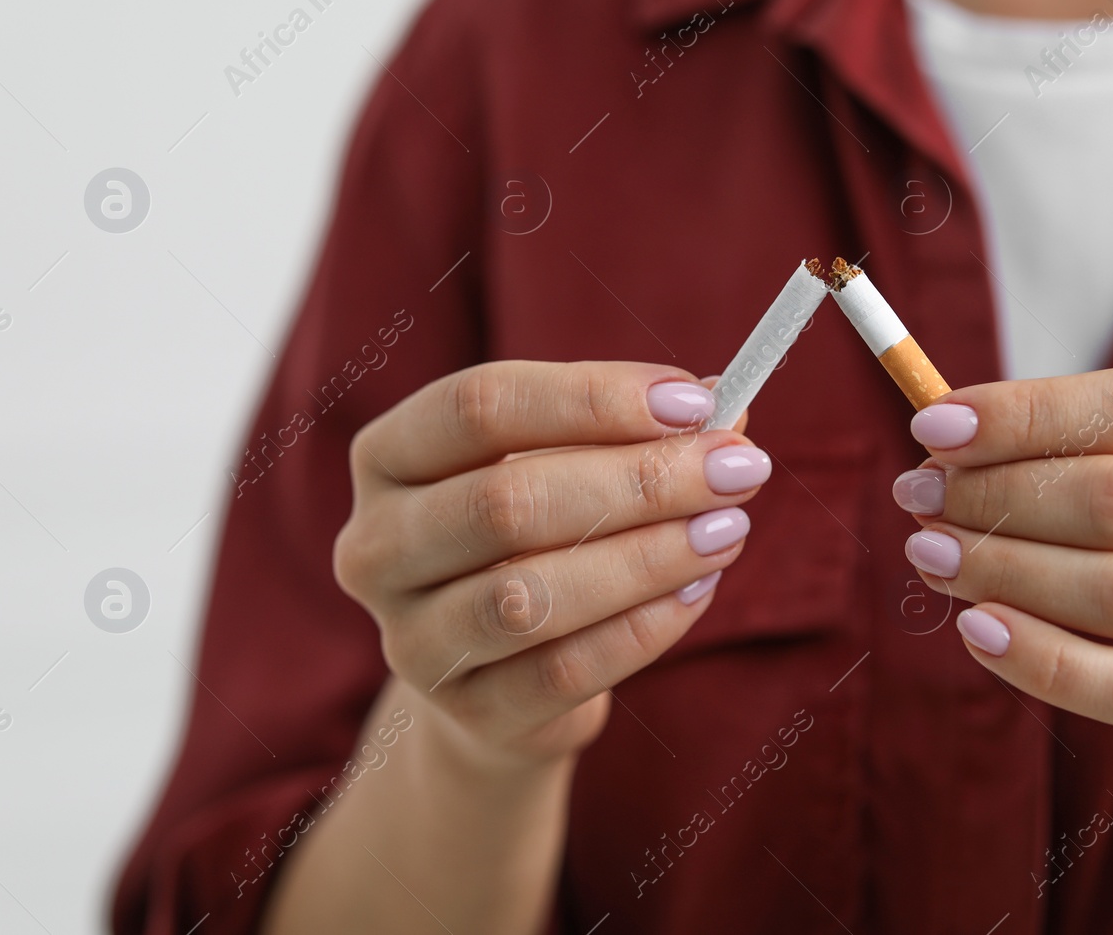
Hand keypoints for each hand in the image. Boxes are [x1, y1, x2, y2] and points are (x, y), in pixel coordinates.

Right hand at [334, 360, 766, 769]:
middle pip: (506, 502)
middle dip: (639, 481)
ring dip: (646, 557)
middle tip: (735, 468)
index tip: (695, 401)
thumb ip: (634, 432)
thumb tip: (728, 401)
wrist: (499, 675)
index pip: (478, 406)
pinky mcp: (466, 713)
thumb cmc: (537, 539)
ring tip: (727, 530)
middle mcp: (376, 546)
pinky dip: (641, 628)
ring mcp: (411, 640)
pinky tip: (698, 590)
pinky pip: (562, 672)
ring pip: (530, 596)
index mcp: (389, 456)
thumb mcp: (568, 466)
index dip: (591, 399)